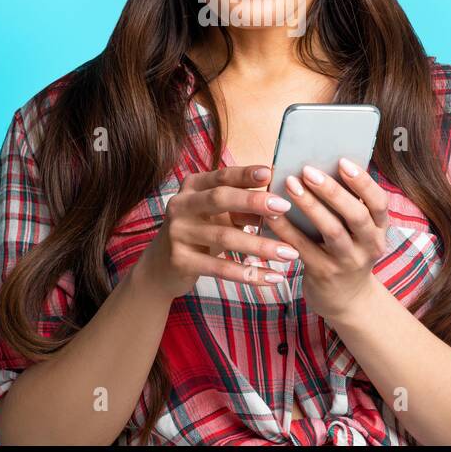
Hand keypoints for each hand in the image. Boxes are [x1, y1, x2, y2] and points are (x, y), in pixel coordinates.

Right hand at [136, 165, 301, 299]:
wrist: (161, 267)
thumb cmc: (199, 233)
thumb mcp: (218, 215)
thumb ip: (243, 207)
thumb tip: (280, 201)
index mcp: (192, 186)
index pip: (222, 176)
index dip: (246, 174)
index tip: (272, 173)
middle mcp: (181, 205)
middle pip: (220, 198)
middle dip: (254, 202)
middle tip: (284, 208)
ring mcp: (177, 233)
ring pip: (224, 237)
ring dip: (261, 246)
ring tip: (290, 253)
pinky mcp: (180, 261)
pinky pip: (220, 268)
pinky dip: (248, 274)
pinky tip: (271, 277)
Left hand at [267, 157, 390, 321]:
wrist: (347, 300)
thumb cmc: (347, 251)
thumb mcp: (359, 231)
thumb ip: (347, 204)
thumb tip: (321, 165)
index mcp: (379, 228)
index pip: (379, 203)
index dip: (363, 182)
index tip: (342, 161)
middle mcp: (369, 245)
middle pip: (355, 215)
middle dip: (332, 191)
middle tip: (308, 170)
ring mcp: (347, 262)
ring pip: (331, 231)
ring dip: (310, 206)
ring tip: (290, 184)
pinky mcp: (324, 273)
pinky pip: (304, 248)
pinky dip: (286, 228)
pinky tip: (271, 213)